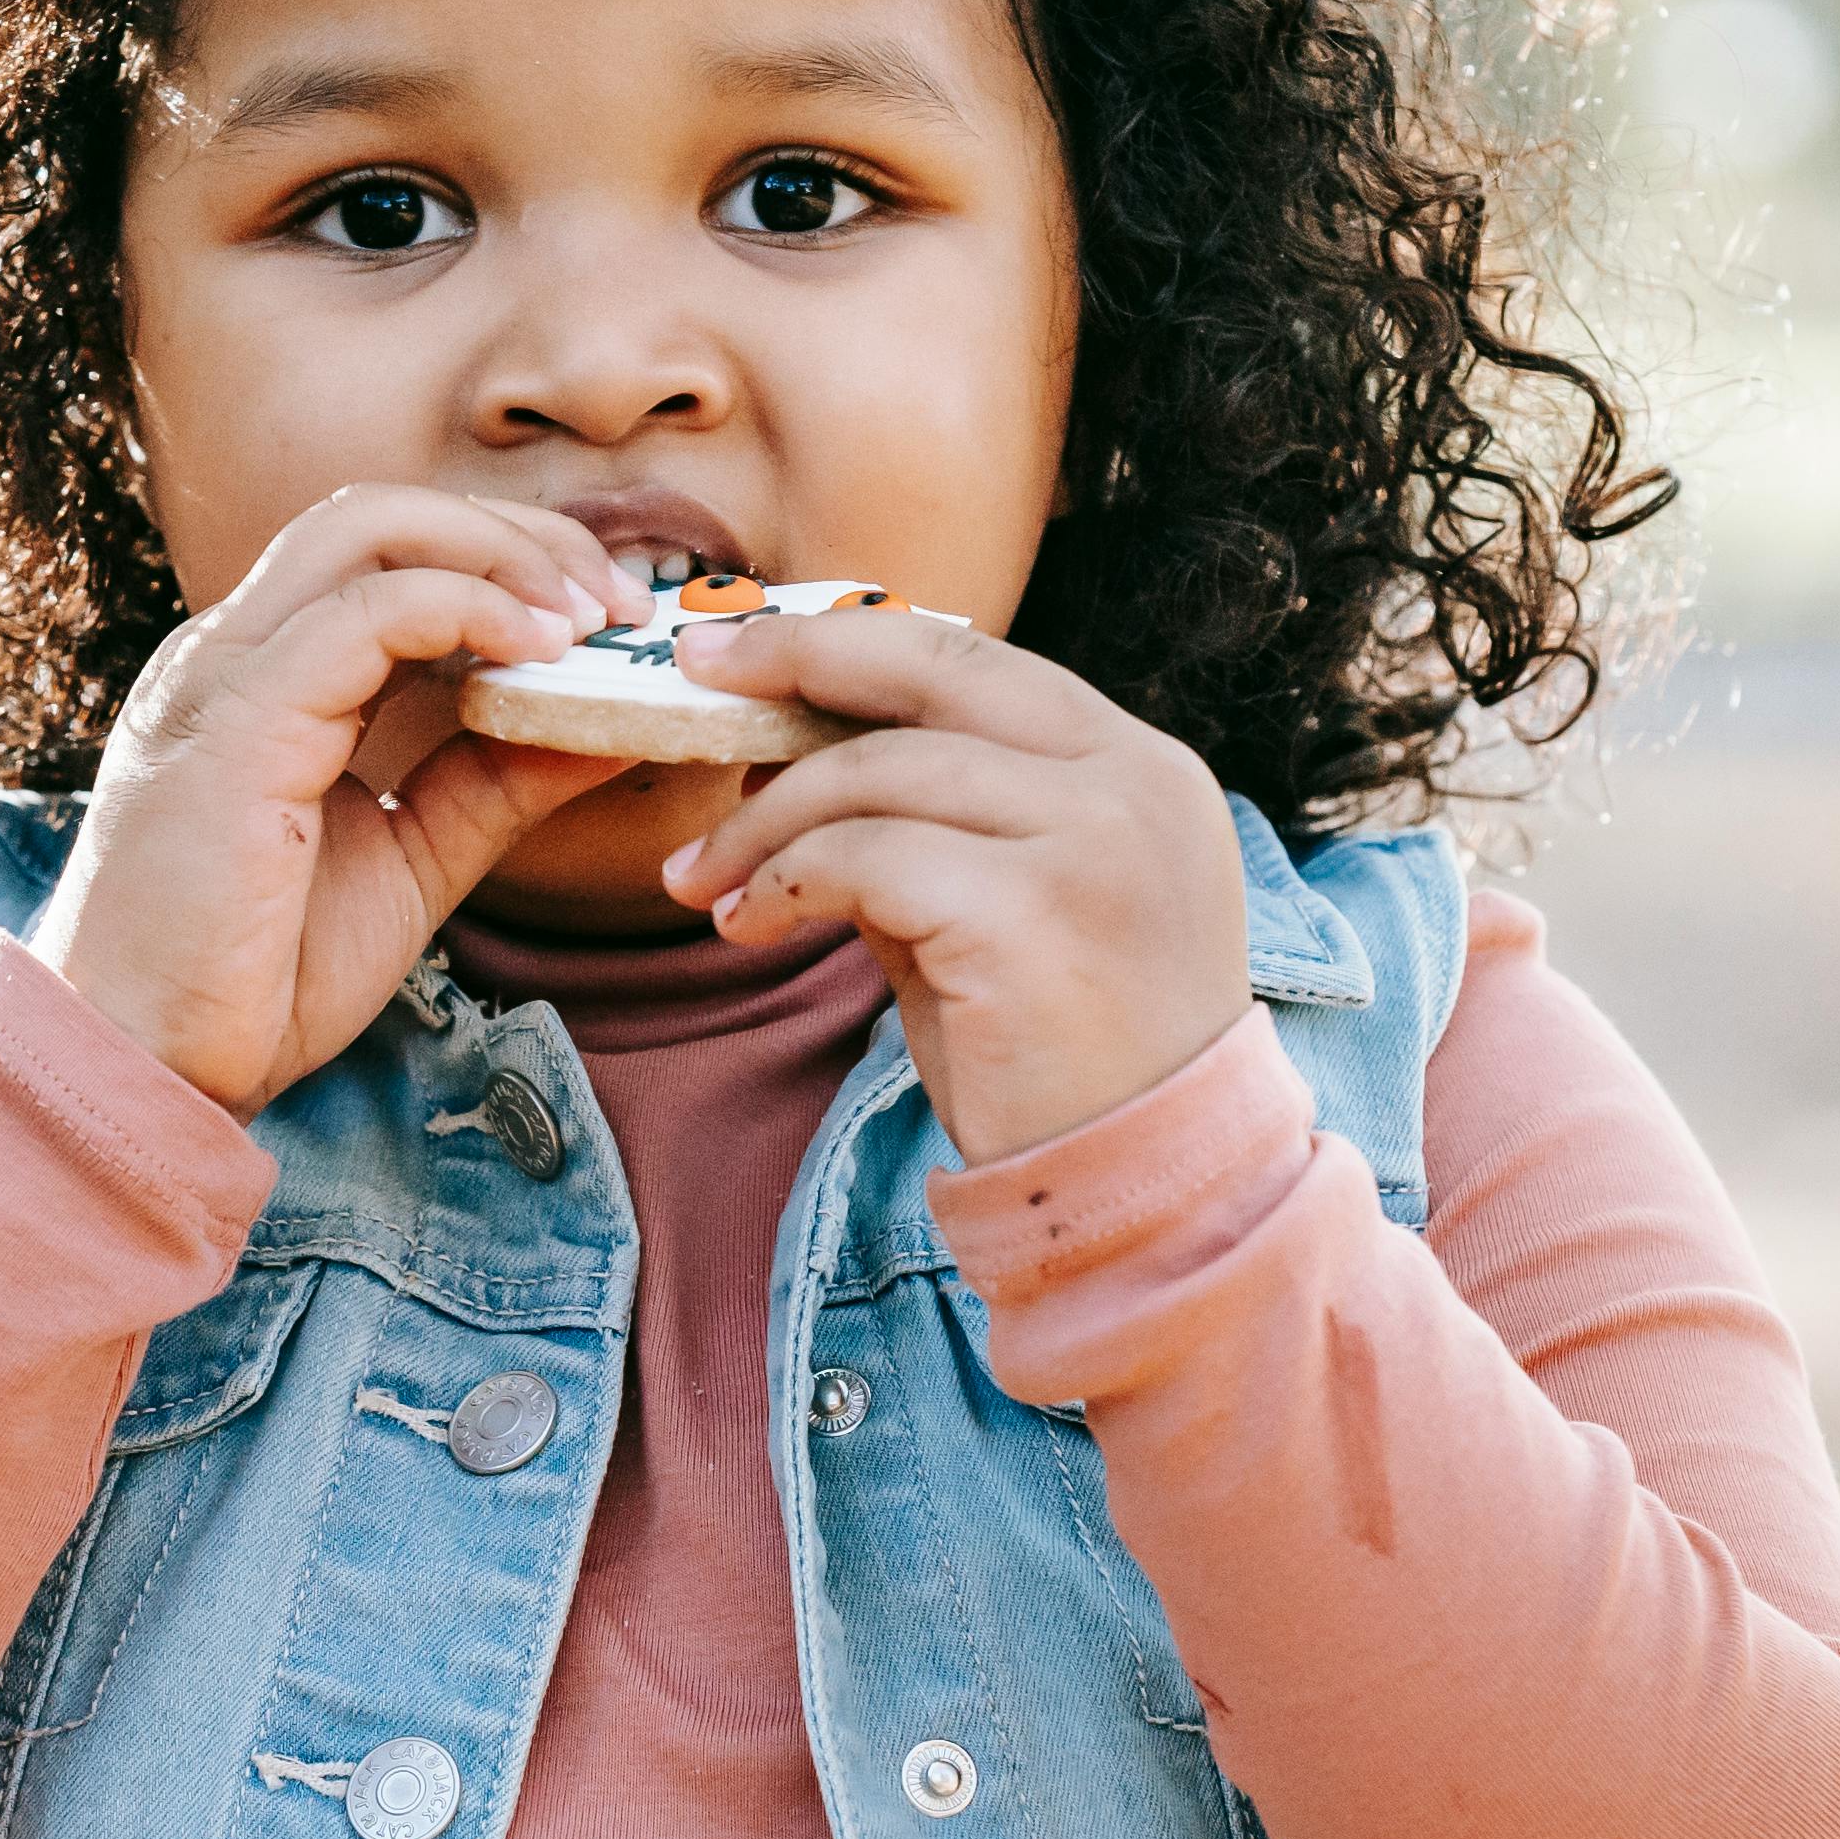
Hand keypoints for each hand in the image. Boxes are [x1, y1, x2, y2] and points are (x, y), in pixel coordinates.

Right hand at [28, 484, 641, 1112]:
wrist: (153, 1065)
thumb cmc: (259, 974)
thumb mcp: (415, 857)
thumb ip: (497, 782)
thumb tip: (609, 723)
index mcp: (271, 676)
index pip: (391, 555)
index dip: (511, 558)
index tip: (612, 619)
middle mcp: (238, 650)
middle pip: (385, 514)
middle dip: (522, 534)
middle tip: (624, 605)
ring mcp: (227, 672)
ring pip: (368, 529)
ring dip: (502, 555)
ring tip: (588, 622)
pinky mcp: (236, 717)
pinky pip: (361, 614)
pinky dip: (466, 608)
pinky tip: (538, 653)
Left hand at [649, 607, 1250, 1165]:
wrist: (1146, 1195)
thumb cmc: (1067, 1064)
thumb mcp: (1010, 912)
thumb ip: (931, 826)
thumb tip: (792, 762)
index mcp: (1140, 768)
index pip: (979, 661)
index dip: (853, 643)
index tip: (748, 648)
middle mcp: (1132, 784)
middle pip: (933, 668)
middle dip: (794, 657)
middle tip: (692, 679)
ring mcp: (1092, 841)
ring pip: (878, 771)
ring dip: (762, 821)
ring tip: (700, 879)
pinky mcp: (1028, 912)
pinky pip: (861, 859)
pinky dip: (781, 881)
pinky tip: (745, 926)